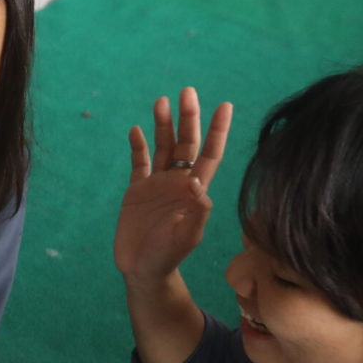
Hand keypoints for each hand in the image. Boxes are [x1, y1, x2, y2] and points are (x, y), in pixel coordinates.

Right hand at [114, 88, 233, 288]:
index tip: (225, 106)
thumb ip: (195, 214)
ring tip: (162, 101)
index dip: (217, 131)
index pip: (210, 154)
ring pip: (163, 147)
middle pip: (187, 143)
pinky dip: (138, 146)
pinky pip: (139, 163)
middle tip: (188, 91)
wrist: (142, 270)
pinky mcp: (137, 191)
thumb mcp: (185, 238)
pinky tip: (137, 130)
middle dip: (188, 117)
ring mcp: (158, 184)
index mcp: (195, 191)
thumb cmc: (167, 257)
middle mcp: (178, 182)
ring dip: (163, 124)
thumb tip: (198, 185)